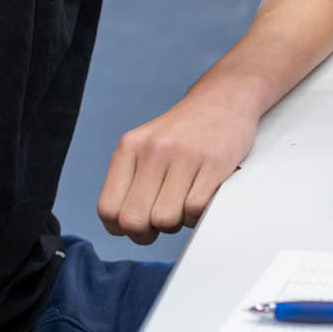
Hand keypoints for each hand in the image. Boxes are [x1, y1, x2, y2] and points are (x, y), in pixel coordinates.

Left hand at [98, 89, 259, 244]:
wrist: (224, 98)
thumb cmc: (184, 131)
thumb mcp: (146, 145)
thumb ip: (131, 180)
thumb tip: (124, 225)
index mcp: (129, 147)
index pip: (108, 209)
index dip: (122, 228)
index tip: (138, 224)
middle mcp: (153, 149)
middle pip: (134, 219)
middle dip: (147, 233)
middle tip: (161, 223)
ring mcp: (185, 154)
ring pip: (165, 219)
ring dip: (176, 223)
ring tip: (184, 204)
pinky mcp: (214, 162)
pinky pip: (195, 209)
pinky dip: (198, 214)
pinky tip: (202, 198)